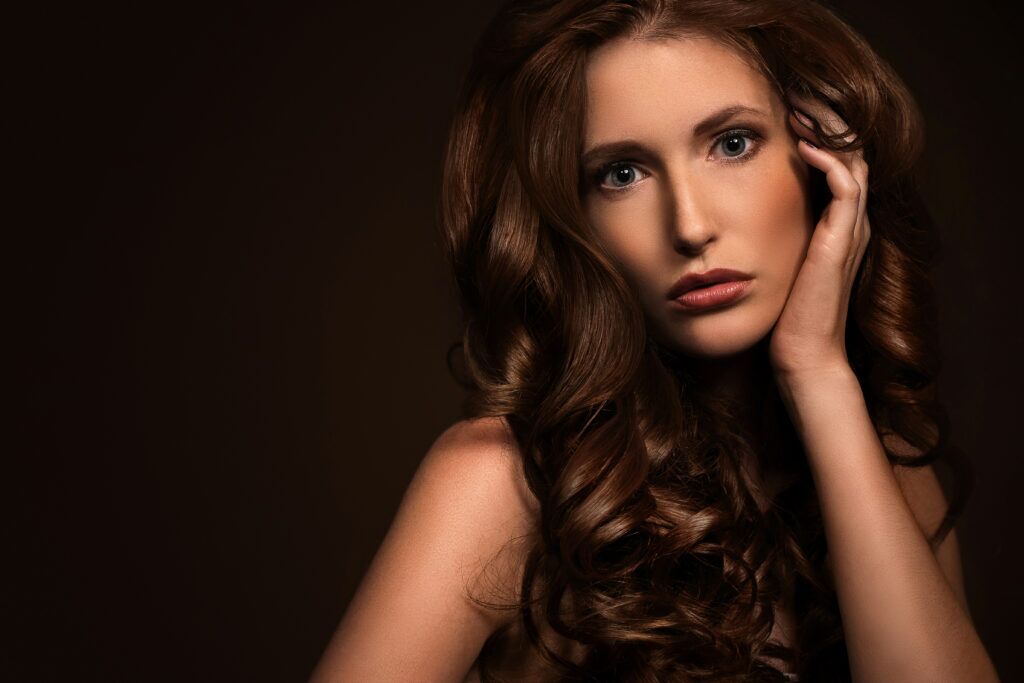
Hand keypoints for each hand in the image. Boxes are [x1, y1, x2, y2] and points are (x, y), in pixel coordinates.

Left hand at [768, 94, 870, 382]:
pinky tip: (801, 144)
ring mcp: (850, 230)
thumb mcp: (770, 262)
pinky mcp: (843, 240)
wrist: (798, 354)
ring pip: (853, 159)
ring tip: (799, 105)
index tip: (782, 110)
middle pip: (849, 150)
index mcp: (834, 225)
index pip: (834, 161)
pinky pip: (846, 186)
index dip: (815, 131)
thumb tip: (725, 216)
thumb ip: (763, 235)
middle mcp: (848, 222)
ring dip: (827, 129)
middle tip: (794, 93)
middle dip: (824, 119)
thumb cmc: (779, 315)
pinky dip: (827, 160)